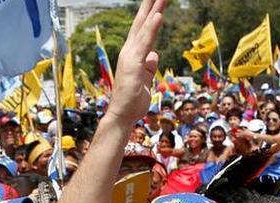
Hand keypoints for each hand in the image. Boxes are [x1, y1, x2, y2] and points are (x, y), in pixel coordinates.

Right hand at [107, 0, 167, 125]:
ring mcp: (131, 55)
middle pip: (143, 21)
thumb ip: (149, 66)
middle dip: (152, 4)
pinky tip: (158, 16)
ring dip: (154, 9)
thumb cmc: (133, 100)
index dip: (152, 12)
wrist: (122, 115)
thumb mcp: (145, 79)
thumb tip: (154, 55)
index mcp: (134, 53)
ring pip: (145, 27)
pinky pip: (145, 43)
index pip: (144, 28)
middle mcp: (130, 50)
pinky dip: (151, 28)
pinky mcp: (134, 63)